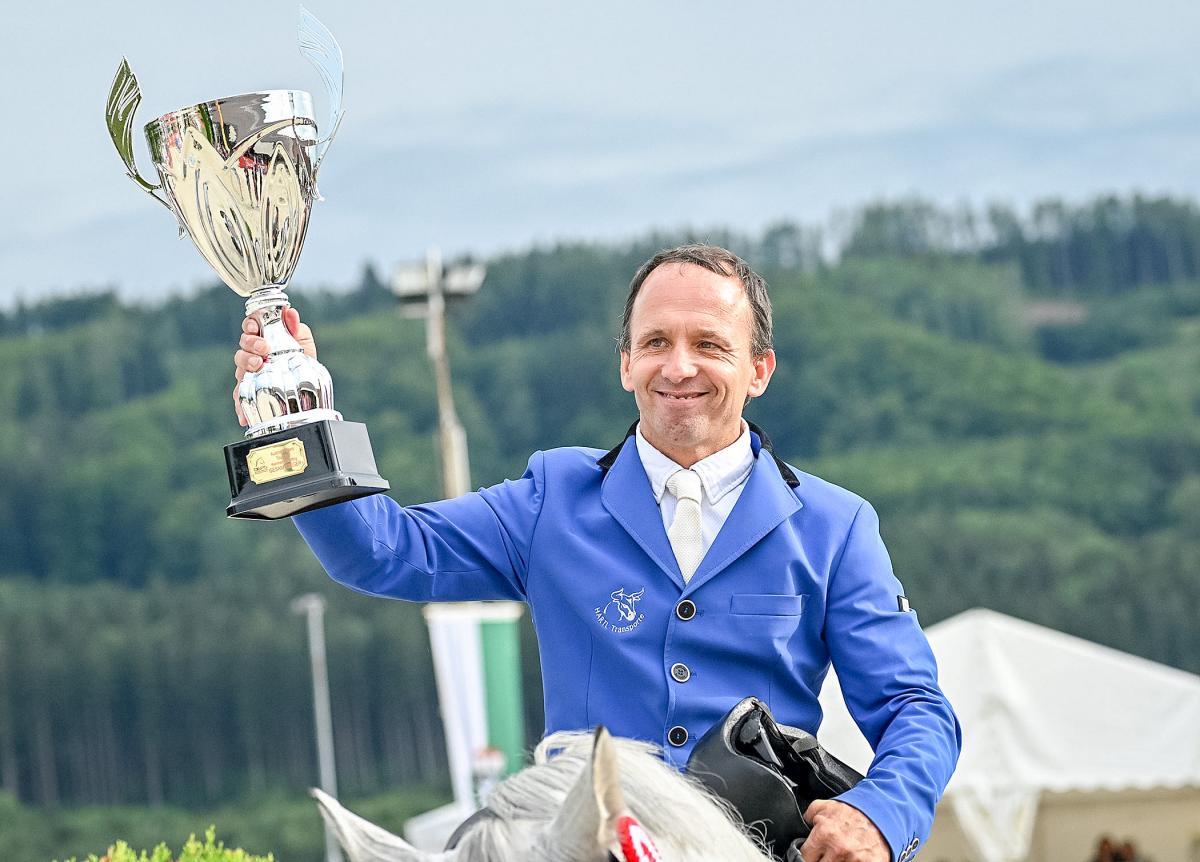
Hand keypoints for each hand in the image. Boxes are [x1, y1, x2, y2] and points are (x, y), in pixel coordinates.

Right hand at [232, 307, 316, 425]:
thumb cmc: (302, 358)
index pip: (249, 327)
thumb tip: (290, 312)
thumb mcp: (303, 340)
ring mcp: (250, 372)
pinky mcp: (250, 390)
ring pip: (239, 366)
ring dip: (246, 365)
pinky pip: (241, 397)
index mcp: (263, 337)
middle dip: (250, 344)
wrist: (308, 384)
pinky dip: (240, 404)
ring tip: (257, 367)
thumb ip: (296, 327)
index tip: (253, 327)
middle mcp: (253, 353)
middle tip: (264, 349)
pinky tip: (242, 415)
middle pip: (242, 345)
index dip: (249, 324)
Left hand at [799, 800, 888, 861]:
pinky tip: (850, 858)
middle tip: (825, 854)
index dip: (806, 856)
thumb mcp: (825, 806)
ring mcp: (854, 860)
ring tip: (839, 855)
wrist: (881, 812)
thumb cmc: (853, 811)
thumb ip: (809, 816)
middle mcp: (838, 849)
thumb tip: (802, 825)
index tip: (811, 854)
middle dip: (820, 860)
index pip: (804, 857)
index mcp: (824, 834)